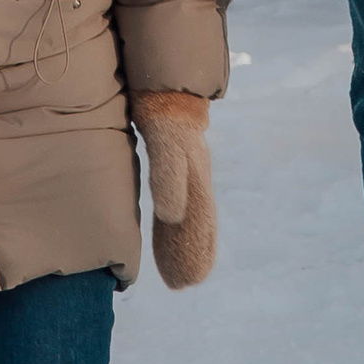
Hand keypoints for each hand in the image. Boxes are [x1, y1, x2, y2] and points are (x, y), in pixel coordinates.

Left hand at [131, 87, 216, 287]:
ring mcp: (189, 169)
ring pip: (192, 212)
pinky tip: (173, 227)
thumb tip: (172, 217)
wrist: (168, 79)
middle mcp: (197, 176)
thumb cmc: (164, 109)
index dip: (194, 251)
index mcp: (196, 177)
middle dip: (193, 252)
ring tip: (182, 271)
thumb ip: (170, 176)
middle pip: (198, 221)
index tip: (187, 281)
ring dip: (187, 241)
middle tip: (184, 284)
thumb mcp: (167, 141)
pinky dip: (176, 222)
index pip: (199, 223)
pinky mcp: (177, 162)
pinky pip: (181, 199)